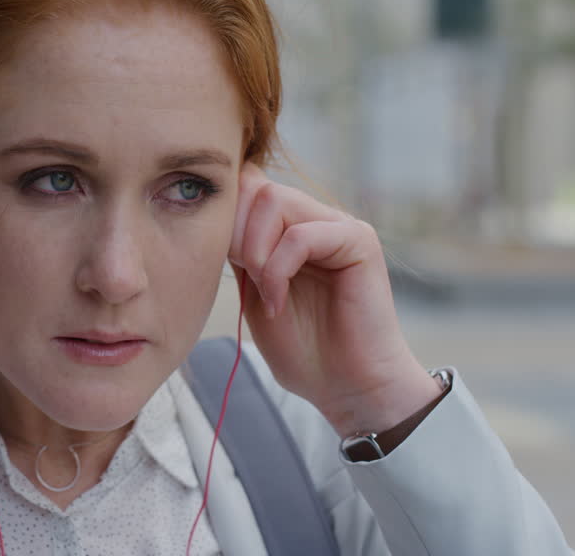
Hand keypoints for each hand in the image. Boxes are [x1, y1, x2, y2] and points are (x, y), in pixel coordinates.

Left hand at [228, 163, 440, 436]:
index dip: (222, 220)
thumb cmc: (302, 349)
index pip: (244, 187)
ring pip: (274, 200)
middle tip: (244, 281)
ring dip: (256, 251)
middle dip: (234, 235)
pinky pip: (301, 235)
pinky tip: (278, 302)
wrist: (347, 388)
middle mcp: (313, 217)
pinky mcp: (358, 241)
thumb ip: (240, 252)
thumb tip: (216, 211)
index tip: (220, 266)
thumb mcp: (253, 292)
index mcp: (286, 227)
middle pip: (253, 187)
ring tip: (265, 293)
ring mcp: (337, 225)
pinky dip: (279, 269)